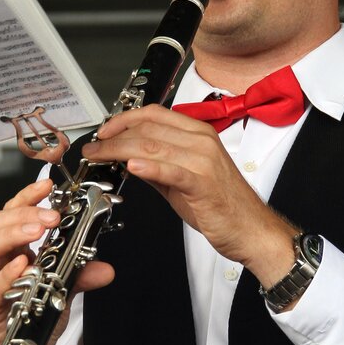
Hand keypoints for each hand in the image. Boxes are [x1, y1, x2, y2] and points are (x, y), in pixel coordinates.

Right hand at [0, 178, 114, 344]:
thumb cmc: (34, 314)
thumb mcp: (62, 289)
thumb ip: (80, 275)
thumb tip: (106, 268)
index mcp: (13, 249)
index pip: (13, 213)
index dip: (27, 196)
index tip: (47, 185)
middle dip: (23, 215)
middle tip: (50, 215)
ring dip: (12, 236)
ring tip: (36, 231)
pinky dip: (8, 273)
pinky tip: (23, 264)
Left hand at [84, 105, 297, 287]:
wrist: (250, 229)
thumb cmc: (221, 205)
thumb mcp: (182, 179)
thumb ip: (157, 165)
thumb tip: (128, 158)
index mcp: (198, 134)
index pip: (154, 114)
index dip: (123, 120)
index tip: (103, 132)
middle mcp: (201, 141)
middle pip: (148, 130)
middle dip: (113, 138)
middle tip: (93, 149)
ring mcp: (204, 160)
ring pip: (153, 146)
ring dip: (120, 150)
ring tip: (100, 157)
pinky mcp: (203, 183)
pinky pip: (172, 170)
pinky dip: (150, 167)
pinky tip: (132, 167)